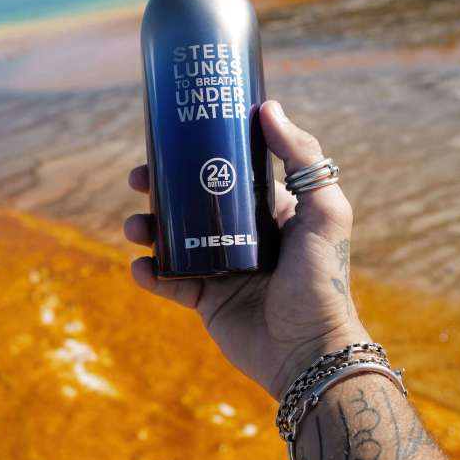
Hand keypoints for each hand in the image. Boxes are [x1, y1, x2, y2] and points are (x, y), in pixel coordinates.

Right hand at [124, 100, 369, 399]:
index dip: (196, 154)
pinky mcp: (206, 302)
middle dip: (159, 188)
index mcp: (269, 210)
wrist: (309, 352)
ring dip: (146, 228)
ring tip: (135, 227)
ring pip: (172, 239)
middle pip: (190, 201)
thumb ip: (302, 158)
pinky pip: (169, 282)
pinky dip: (149, 273)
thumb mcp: (324, 211)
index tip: (171, 138)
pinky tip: (140, 266)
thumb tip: (268, 107)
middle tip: (138, 178)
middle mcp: (241, 235)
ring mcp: (221, 268)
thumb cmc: (322, 280)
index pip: (226, 171)